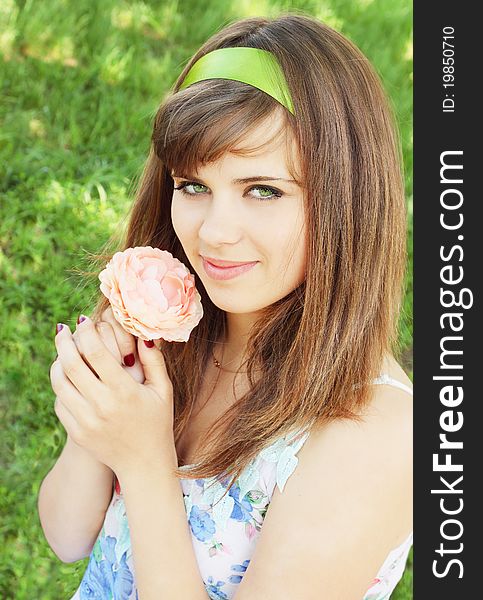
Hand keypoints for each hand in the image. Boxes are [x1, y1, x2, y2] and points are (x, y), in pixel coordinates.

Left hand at [50, 315, 175, 476]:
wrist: (144, 464)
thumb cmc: (157, 422)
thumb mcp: (163, 391)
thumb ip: (154, 361)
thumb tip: (144, 335)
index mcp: (124, 391)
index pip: (96, 353)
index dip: (86, 332)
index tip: (84, 320)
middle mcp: (101, 405)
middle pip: (71, 364)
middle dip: (63, 342)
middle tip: (62, 328)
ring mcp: (86, 420)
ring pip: (60, 383)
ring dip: (57, 362)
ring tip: (62, 351)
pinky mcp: (77, 432)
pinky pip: (60, 402)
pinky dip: (61, 386)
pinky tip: (68, 377)